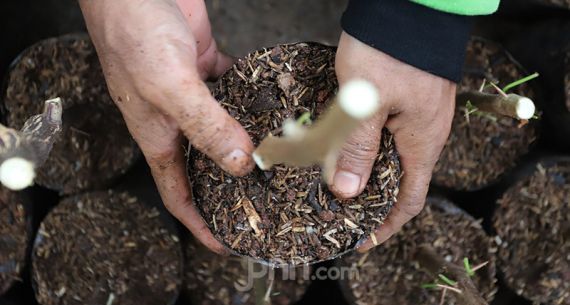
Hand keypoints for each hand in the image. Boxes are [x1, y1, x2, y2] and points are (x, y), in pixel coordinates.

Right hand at [79, 0, 254, 253]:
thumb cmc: (133, 32)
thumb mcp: (169, 87)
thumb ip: (206, 126)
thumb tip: (240, 165)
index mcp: (158, 135)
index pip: (179, 194)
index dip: (199, 224)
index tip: (225, 244)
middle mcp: (175, 119)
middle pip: (206, 165)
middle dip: (231, 186)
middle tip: (268, 199)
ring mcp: (192, 93)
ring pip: (224, 128)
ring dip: (248, 141)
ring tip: (283, 155)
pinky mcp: (206, 65)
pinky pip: (234, 90)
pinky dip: (253, 99)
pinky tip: (274, 104)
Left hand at [331, 32, 454, 250]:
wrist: (409, 6)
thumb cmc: (389, 51)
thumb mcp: (364, 103)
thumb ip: (355, 148)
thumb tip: (347, 192)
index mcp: (421, 142)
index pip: (409, 201)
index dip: (386, 226)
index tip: (360, 240)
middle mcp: (424, 134)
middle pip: (399, 182)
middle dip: (369, 200)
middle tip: (336, 209)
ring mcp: (416, 115)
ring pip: (389, 157)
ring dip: (363, 171)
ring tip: (332, 179)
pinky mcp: (405, 98)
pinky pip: (385, 134)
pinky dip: (364, 147)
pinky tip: (341, 144)